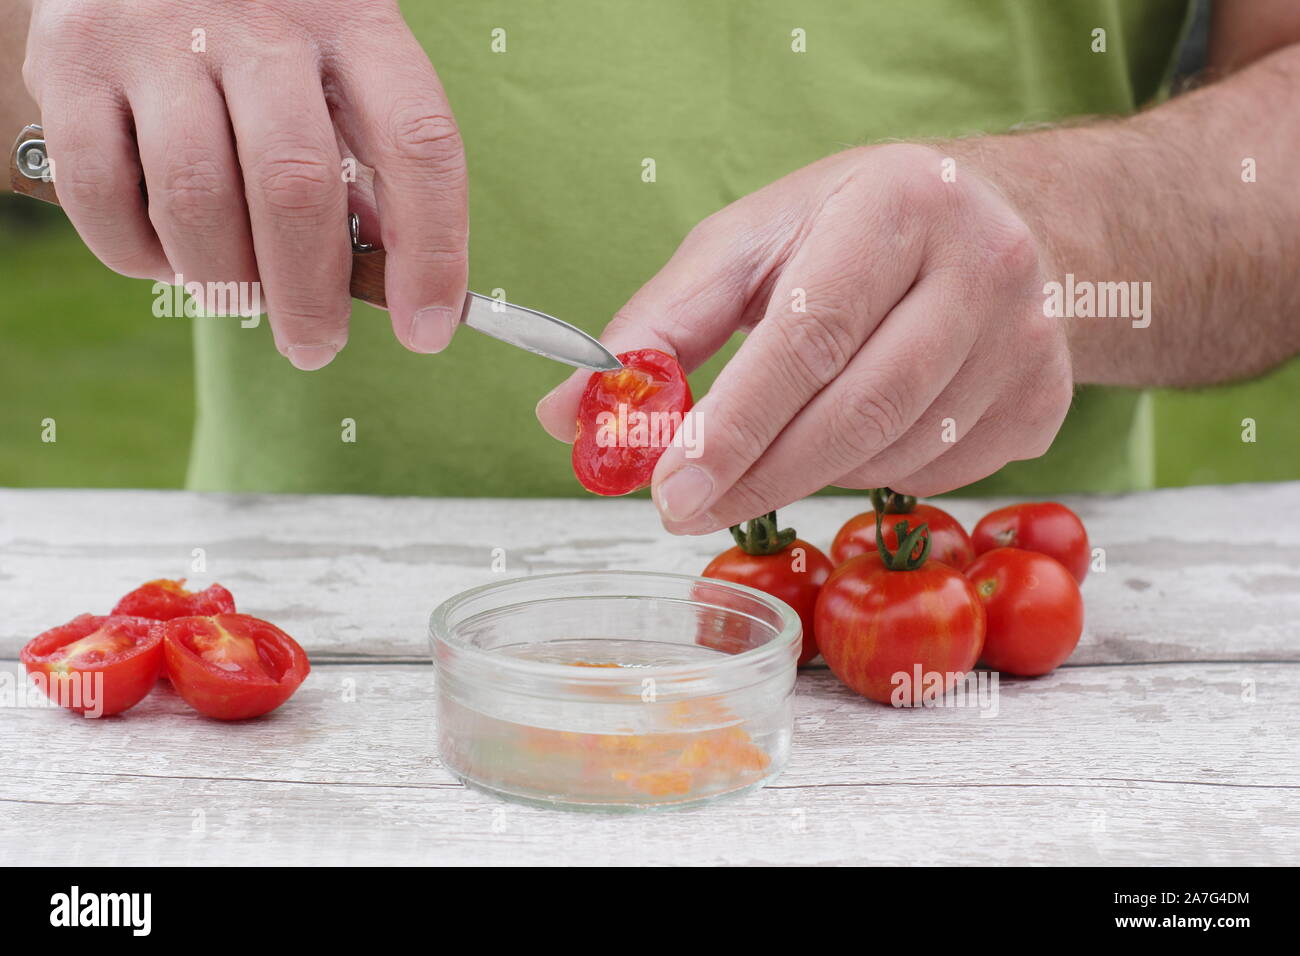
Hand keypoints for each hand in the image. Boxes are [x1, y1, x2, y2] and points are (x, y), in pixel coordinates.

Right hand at [23, 0, 466, 367]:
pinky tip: (167, 255)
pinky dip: (138, 256)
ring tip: (236, 293)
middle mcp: (256, 18)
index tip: (427, 330)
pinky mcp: (71, 61)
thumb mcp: (335, 63)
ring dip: (225, 280)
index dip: (433, 251)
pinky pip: (102, 195)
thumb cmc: (261, 28)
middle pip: (295, 184)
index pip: (418, 143)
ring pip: (197, 199)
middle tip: (315, 345)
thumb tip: (383, 271)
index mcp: (351, 19)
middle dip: (310, 295)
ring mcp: (155, 34)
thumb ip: (363, 153)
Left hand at [536, 144, 1072, 532]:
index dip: (734, 424)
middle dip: (759, 476)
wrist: (995, 224)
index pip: (809, 335)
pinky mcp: (1045, 402)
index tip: (667, 488)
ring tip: (763, 458)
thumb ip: (661, 324)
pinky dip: (870, 475)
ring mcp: (1029, 342)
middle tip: (681, 511)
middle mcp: (985, 269)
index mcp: (899, 205)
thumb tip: (570, 414)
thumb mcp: (752, 245)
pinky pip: (939, 475)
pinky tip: (847, 437)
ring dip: (809, 475)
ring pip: (896, 455)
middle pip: (859, 410)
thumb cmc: (850, 230)